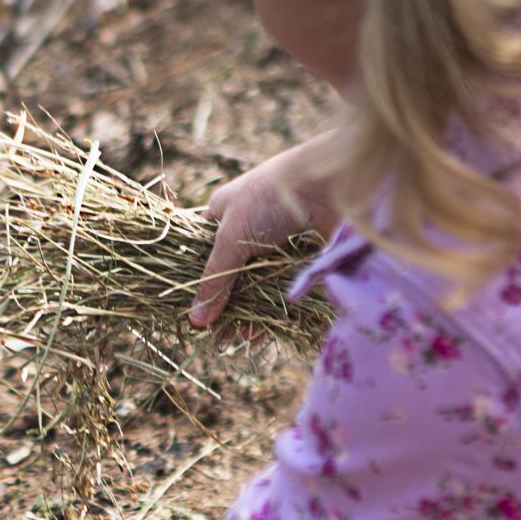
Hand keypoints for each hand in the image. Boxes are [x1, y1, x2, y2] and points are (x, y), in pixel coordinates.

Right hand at [191, 131, 340, 331]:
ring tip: (238, 337)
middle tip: (214, 332)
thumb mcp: (232, 238)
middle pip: (227, 273)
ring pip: (253, 284)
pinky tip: (260, 330)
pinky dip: (269, 308)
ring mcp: (273, 242)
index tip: (191, 311)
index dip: (194, 281)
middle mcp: (246, 227)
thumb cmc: (270, 197)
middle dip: (222, 303)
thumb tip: (197, 320)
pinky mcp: (298, 255)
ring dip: (245, 310)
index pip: (200, 251)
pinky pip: (277, 287)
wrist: (329, 182)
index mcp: (222, 212)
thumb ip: (215, 280)